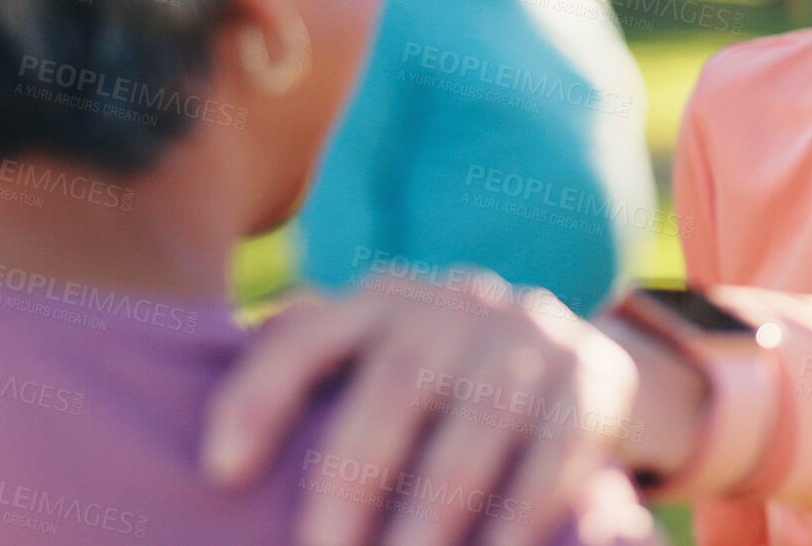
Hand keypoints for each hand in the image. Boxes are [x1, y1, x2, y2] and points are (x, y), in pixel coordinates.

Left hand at [202, 270, 639, 545]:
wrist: (574, 358)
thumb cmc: (435, 390)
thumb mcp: (374, 370)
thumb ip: (309, 398)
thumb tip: (220, 468)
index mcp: (382, 298)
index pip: (307, 334)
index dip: (258, 396)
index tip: (219, 472)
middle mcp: (456, 302)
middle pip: (397, 382)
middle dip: (354, 477)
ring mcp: (530, 336)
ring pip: (480, 421)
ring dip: (437, 509)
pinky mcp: (592, 378)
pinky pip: (555, 450)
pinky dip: (519, 513)